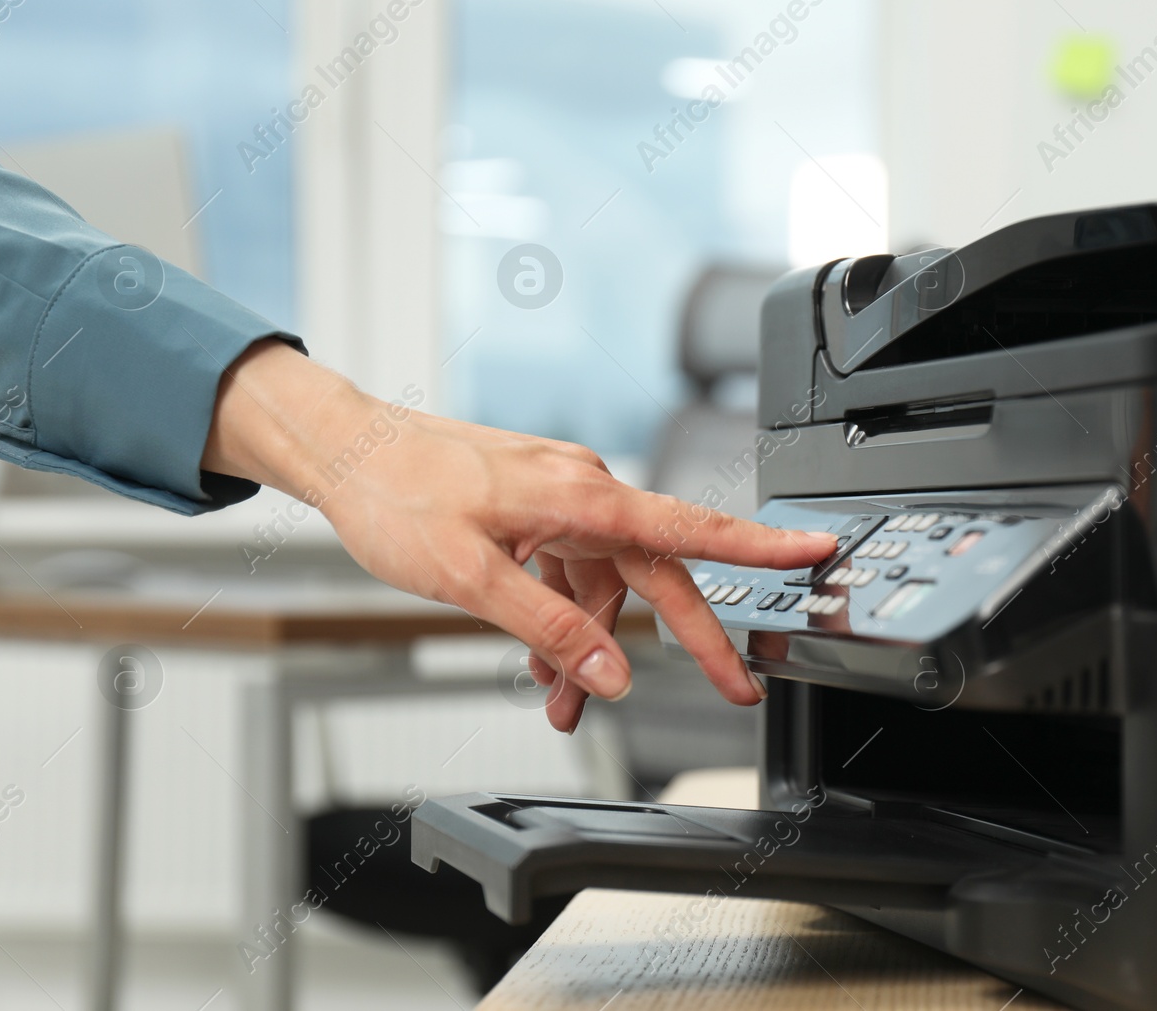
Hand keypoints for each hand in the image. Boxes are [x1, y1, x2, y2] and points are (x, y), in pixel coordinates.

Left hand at [200, 341, 835, 730]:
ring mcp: (556, 501)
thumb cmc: (395, 495)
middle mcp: (581, 491)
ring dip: (592, 648)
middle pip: (656, 575)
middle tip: (731, 689)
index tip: (814, 551)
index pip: (689, 528)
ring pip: (603, 586)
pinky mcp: (531, 512)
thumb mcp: (471, 576)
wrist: (342, 450)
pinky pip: (567, 574)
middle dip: (690, 640)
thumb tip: (612, 673)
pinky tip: (538, 664)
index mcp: (581, 496)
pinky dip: (559, 621)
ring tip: (565, 706)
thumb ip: (549, 628)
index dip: (758, 547)